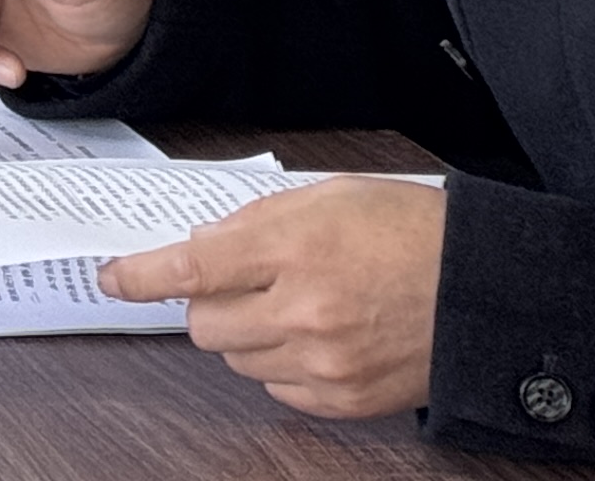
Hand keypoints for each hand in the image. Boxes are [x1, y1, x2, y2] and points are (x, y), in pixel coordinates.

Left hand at [99, 176, 444, 420]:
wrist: (484, 289)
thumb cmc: (408, 230)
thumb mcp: (324, 197)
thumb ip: (252, 221)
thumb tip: (200, 247)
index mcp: (291, 250)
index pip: (188, 270)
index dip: (138, 277)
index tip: (110, 278)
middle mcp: (303, 312)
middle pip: (204, 324)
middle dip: (208, 300)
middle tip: (240, 280)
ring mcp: (325, 361)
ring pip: (236, 358)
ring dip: (244, 333)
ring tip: (290, 305)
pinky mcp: (346, 398)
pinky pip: (277, 388)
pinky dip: (280, 363)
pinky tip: (314, 336)